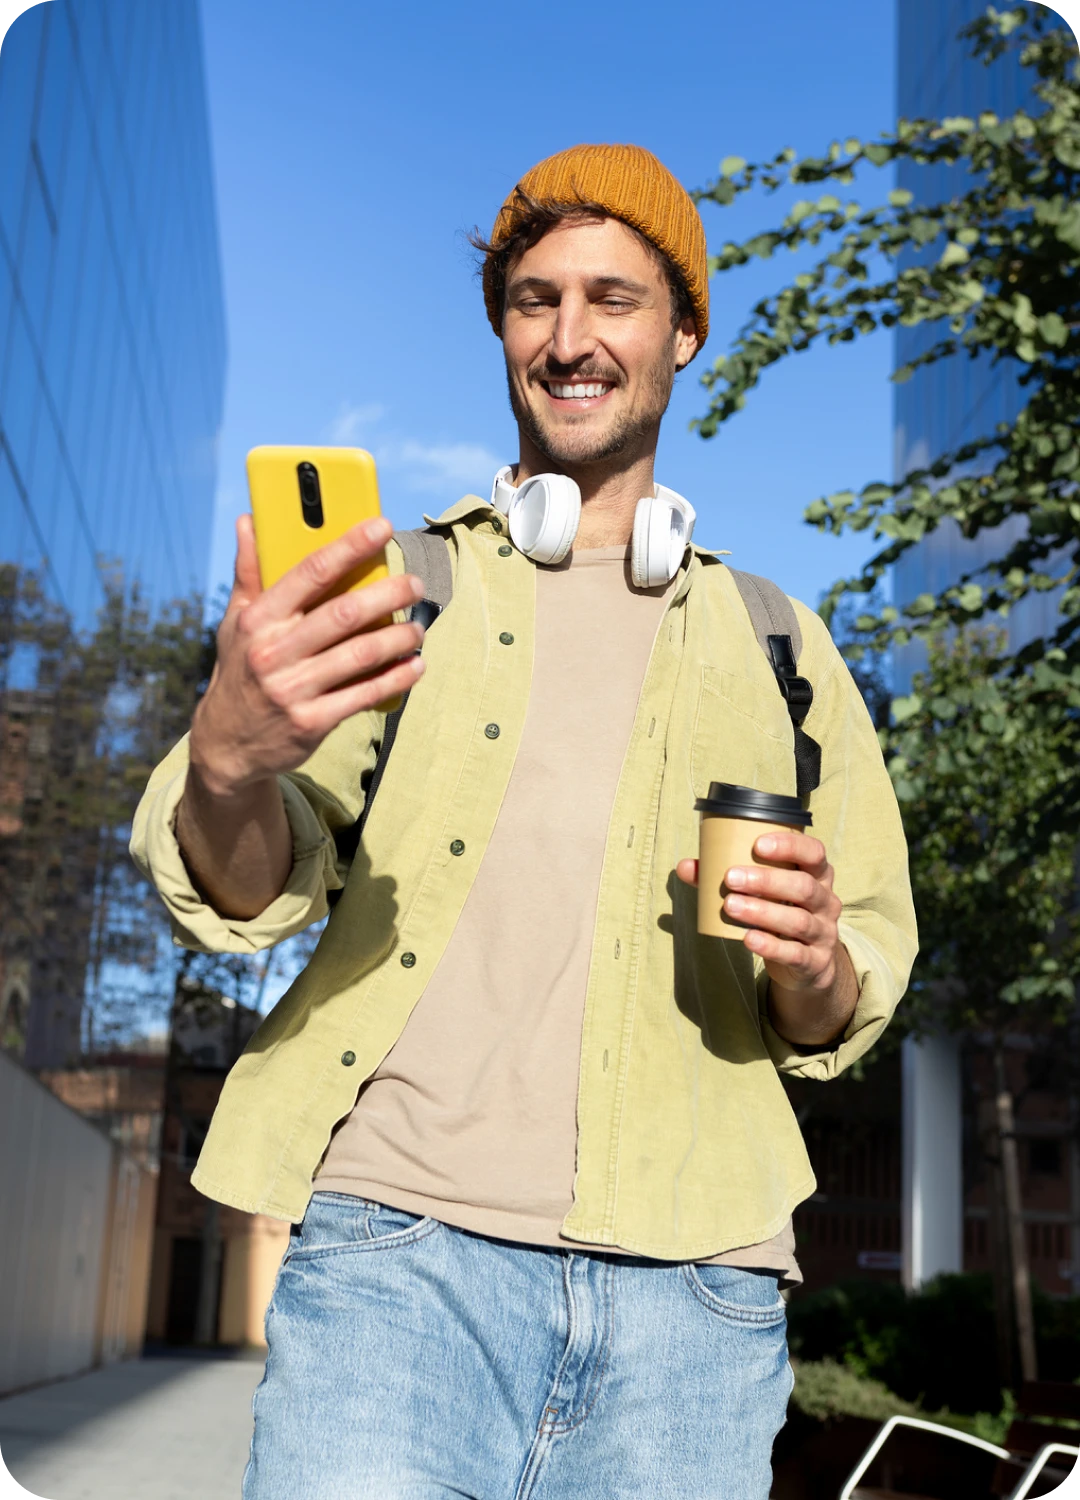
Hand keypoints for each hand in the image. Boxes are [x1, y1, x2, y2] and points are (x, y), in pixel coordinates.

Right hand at [190, 514, 425, 795]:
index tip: (382, 527)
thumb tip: (249, 521)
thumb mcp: (236, 623)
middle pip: (345, 614)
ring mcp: (293, 690)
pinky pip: (365, 695)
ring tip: (418, 627)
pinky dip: (396, 678)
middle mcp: (274, 652)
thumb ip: (249, 572)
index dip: (350, 546)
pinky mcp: (312, 722)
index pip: (310, 572)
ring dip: (398, 638)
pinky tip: (415, 665)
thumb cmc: (240, 671)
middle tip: (415, 584)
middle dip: (389, 594)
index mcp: (258, 620)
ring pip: (361, 655)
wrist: (227, 743)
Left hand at [676, 830, 856, 1045]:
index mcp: (817, 875)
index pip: (814, 853)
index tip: (758, 844)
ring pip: (798, 920)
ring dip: (762, 912)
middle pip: (804, 887)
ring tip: (731, 906)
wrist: (807, 964)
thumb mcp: (764, 893)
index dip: (790, 846)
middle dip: (766, 880)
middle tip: (730, 878)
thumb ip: (728, 877)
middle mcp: (826, 902)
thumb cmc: (781, 912)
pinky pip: (795, 953)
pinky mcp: (815, 962)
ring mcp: (824, 933)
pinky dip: (770, 946)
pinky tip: (748, 938)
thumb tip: (686, 867)